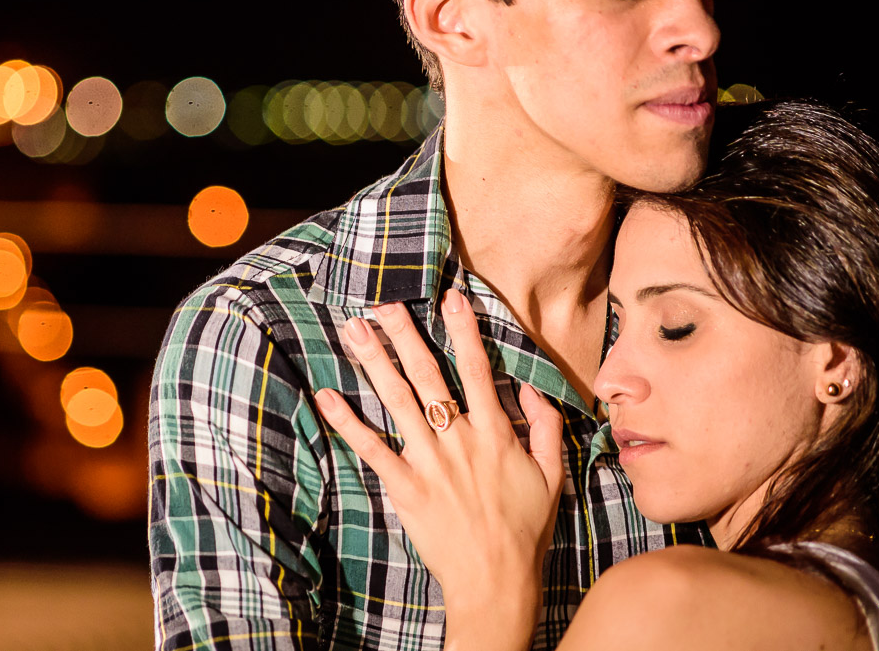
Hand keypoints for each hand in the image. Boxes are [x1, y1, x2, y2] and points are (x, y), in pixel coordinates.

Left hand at [314, 289, 563, 650]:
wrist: (497, 582)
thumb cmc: (524, 529)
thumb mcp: (552, 476)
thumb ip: (545, 427)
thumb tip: (531, 388)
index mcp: (495, 434)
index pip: (478, 370)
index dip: (464, 331)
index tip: (450, 297)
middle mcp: (460, 441)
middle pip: (428, 377)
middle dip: (405, 335)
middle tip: (383, 302)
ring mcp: (430, 463)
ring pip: (398, 402)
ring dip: (374, 362)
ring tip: (354, 330)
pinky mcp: (405, 488)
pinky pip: (372, 449)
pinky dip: (348, 422)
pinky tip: (327, 396)